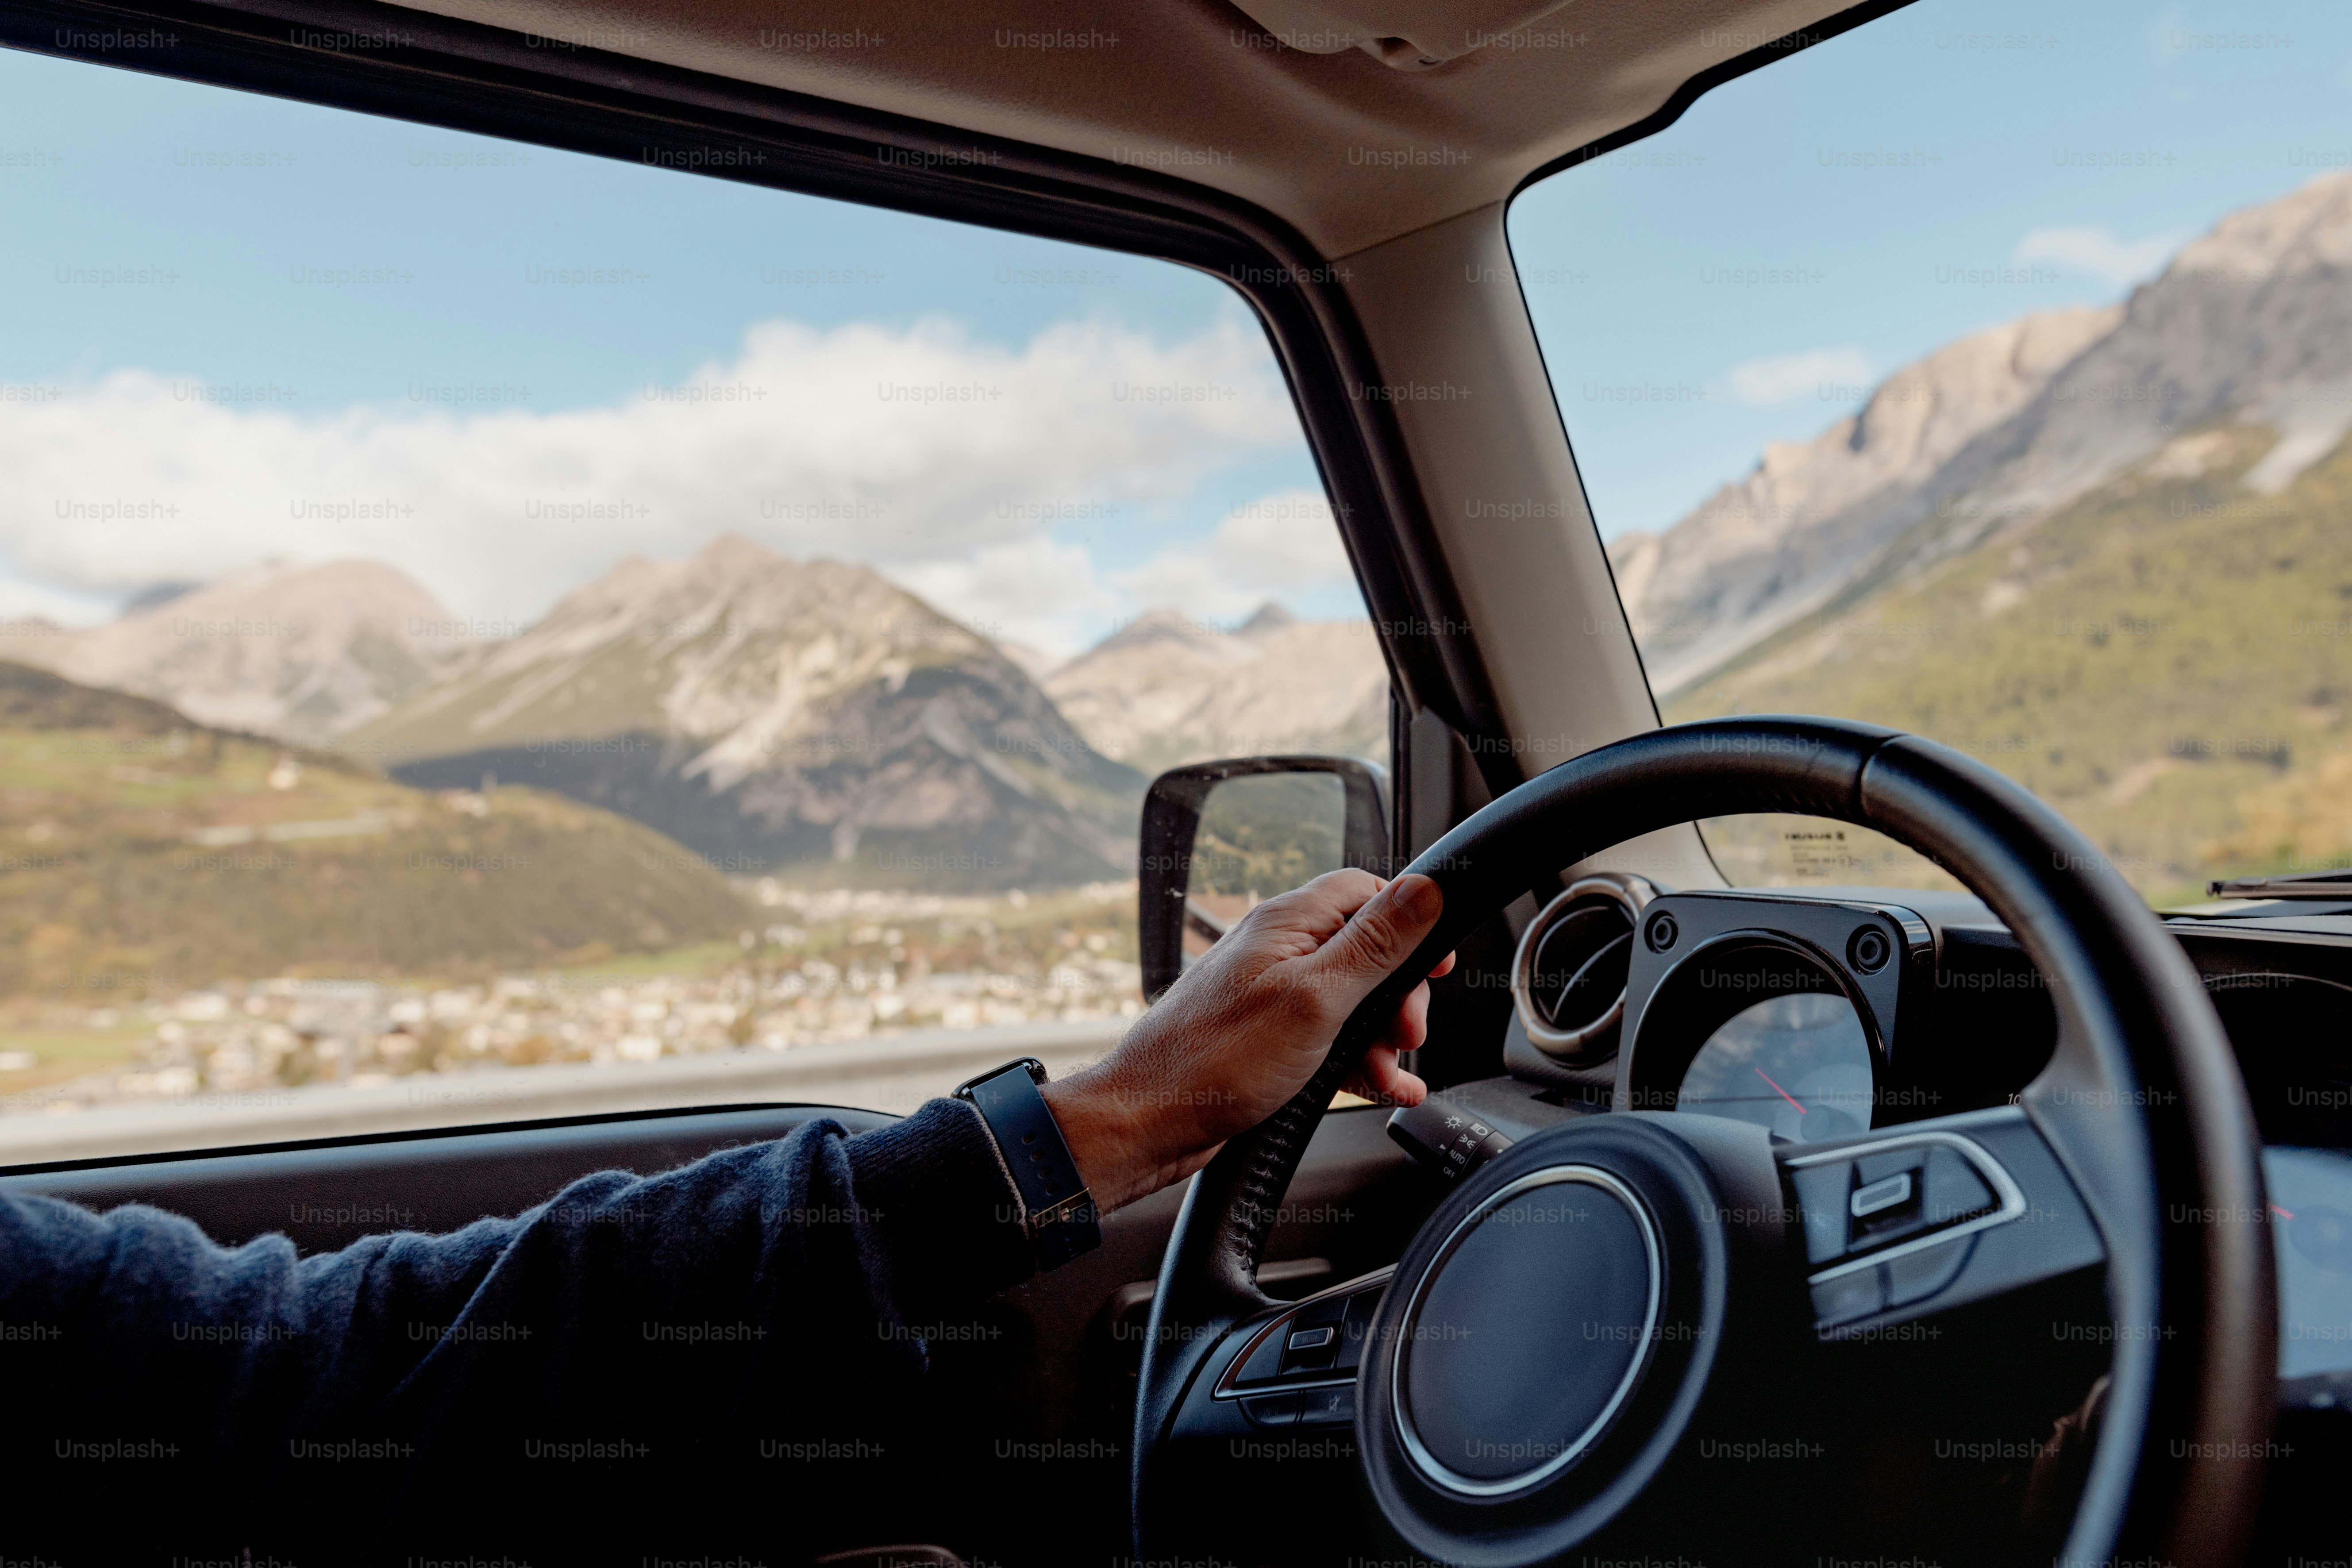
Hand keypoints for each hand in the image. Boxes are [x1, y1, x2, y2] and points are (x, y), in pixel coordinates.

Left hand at [1040, 870, 1453, 1213]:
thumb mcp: (1316, 998)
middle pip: (1365, 950)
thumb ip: (1375, 944)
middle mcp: (1277, 950)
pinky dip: (1358, 1062)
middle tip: (1408, 1033)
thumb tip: (1426, 888)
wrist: (1147, 1122)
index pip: (1365, 890)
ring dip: (1381, 1038)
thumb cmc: (1216, 1061)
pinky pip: (1328, 1038)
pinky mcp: (1266, 1038)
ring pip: (1350, 1001)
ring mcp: (1270, 994)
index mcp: (1287, 923)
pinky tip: (1380, 1087)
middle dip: (1398, 994)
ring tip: (1390, 1075)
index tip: (1435, 965)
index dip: (1409, 921)